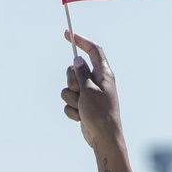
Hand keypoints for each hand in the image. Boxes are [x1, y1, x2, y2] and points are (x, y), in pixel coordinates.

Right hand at [60, 33, 123, 149]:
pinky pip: (69, 102)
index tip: (67, 34)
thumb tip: (77, 60)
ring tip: (82, 108)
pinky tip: (81, 118)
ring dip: (71, 99)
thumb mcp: (89, 90)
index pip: (93, 50)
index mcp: (103, 74)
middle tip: (79, 91)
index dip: (81, 40)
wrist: (103, 138)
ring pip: (68, 88)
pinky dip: (72, 110)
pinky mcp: (82, 106)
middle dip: (71, 81)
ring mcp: (88, 94)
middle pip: (75, 70)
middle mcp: (96, 82)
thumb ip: (81, 73)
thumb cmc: (100, 113)